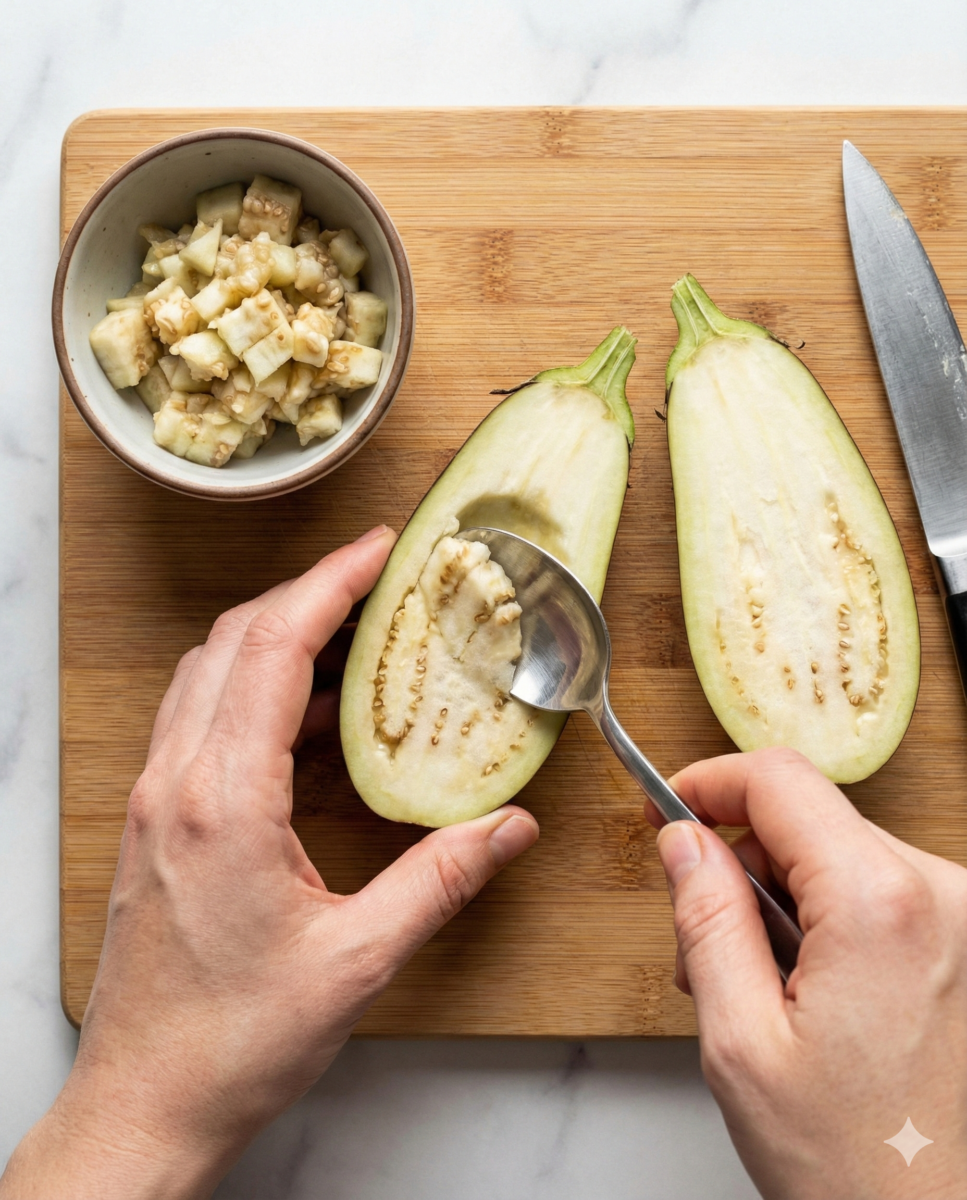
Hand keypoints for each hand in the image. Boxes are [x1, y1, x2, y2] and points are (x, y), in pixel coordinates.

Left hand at [0, 527, 538, 1199]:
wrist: (144, 1103)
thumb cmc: (234, 1041)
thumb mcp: (357, 961)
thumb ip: (439, 882)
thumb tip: (508, 829)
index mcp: (222, 801)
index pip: (273, 648)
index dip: (330, 583)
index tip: (377, 548)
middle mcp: (176, 783)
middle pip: (234, 641)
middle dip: (306, 592)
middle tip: (375, 575)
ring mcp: (157, 800)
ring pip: (208, 673)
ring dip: (274, 635)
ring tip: (349, 632)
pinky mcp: (157, 821)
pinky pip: (199, 718)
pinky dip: (251, 687)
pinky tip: (306, 714)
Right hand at [648, 748, 966, 1199]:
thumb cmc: (859, 1168)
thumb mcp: (742, 1043)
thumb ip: (705, 920)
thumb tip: (684, 842)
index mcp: (879, 904)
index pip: (778, 780)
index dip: (706, 784)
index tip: (664, 811)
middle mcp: (939, 894)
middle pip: (806, 819)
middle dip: (738, 864)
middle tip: (701, 946)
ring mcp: (962, 918)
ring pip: (837, 855)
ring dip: (781, 902)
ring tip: (760, 992)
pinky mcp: (966, 943)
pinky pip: (875, 892)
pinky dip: (826, 921)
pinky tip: (809, 994)